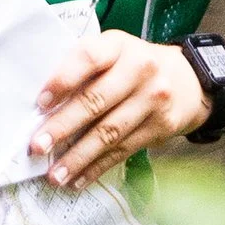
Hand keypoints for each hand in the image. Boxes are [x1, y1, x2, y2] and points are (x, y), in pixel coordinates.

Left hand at [30, 33, 212, 187]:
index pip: (88, 57)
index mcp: (118, 45)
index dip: (63, 80)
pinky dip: (98, 167)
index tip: (41, 103)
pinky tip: (79, 179)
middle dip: (63, 127)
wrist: (187, 80)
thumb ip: (83, 70)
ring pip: (109, 132)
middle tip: (37, 147)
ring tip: (55, 175)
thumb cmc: (132, 67)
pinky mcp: (162, 126)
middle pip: (95, 100)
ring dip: (78, 157)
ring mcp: (153, 98)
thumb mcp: (112, 54)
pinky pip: (123, 150)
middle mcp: (139, 69)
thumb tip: (43, 109)